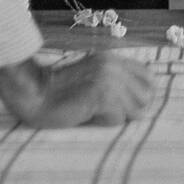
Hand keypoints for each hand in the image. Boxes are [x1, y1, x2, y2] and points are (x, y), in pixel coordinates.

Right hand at [0, 53, 152, 126]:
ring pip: (135, 110)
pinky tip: (86, 116)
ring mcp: (109, 79)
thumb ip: (117, 81)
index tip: (122, 105)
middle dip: (130, 110)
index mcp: (114, 60)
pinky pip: (118, 119)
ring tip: (95, 112)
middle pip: (146, 98)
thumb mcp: (94, 78)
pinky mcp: (102, 94)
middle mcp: (114, 66)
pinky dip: (103, 123)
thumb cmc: (61, 93)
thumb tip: (143, 101)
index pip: (149, 78)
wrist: (34, 94)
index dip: (139, 96)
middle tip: (104, 111)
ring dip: (117, 117)